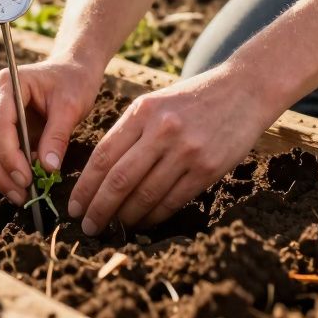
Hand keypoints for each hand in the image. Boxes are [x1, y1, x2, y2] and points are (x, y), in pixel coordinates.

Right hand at [0, 58, 103, 204]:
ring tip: (21, 196)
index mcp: (7, 83)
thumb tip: (47, 169)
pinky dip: (3, 170)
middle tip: (22, 196)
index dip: (9, 156)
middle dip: (1, 172)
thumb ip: (57, 136)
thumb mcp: (71, 107)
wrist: (72, 70)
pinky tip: (21, 184)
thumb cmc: (73, 82)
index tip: (26, 179)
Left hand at [67, 63, 284, 234]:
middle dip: (98, 208)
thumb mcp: (155, 103)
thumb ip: (129, 132)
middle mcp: (161, 131)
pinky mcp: (208, 167)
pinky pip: (173, 200)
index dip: (84, 186)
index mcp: (142, 112)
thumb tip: (99, 174)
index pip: (103, 156)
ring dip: (125, 217)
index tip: (73, 206)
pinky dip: (154, 216)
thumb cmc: (192, 99)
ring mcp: (186, 150)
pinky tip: (143, 222)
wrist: (244, 89)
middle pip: (119, 179)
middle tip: (87, 226)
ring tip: (114, 227)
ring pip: (145, 194)